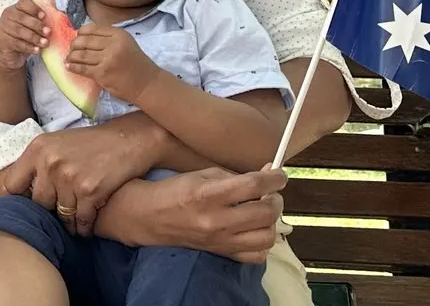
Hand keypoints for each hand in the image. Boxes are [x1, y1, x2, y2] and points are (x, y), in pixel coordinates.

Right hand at [0, 0, 47, 71]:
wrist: (10, 55)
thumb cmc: (23, 38)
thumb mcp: (31, 27)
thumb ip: (41, 19)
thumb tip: (57, 14)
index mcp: (15, 8)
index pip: (23, 3)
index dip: (34, 8)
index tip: (44, 16)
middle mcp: (7, 16)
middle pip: (22, 17)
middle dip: (37, 25)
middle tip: (48, 32)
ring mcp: (3, 29)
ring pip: (20, 31)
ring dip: (34, 37)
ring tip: (45, 42)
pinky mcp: (2, 41)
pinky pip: (17, 43)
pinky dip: (29, 47)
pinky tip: (37, 49)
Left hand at [1, 121, 155, 235]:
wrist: (128, 140)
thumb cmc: (91, 143)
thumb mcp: (58, 143)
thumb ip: (38, 163)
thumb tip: (16, 190)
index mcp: (38, 148)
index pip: (11, 184)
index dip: (20, 197)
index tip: (30, 202)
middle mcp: (50, 162)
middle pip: (37, 203)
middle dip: (47, 210)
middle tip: (56, 213)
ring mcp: (69, 177)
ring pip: (59, 215)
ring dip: (67, 223)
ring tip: (72, 224)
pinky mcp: (90, 191)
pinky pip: (80, 221)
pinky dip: (83, 227)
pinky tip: (86, 226)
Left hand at [66, 24, 159, 103]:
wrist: (146, 83)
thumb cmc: (135, 63)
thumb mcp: (126, 42)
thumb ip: (108, 37)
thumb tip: (83, 34)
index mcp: (118, 34)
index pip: (92, 29)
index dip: (80, 33)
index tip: (77, 37)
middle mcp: (112, 45)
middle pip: (84, 41)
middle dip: (74, 45)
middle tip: (71, 49)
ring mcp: (107, 59)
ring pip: (81, 54)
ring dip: (71, 56)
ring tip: (68, 58)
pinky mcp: (102, 74)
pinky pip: (82, 68)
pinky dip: (73, 67)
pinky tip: (69, 66)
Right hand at [122, 167, 285, 262]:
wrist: (151, 216)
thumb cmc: (176, 190)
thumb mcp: (203, 174)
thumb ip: (236, 175)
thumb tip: (267, 175)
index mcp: (209, 194)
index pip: (254, 185)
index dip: (274, 178)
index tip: (279, 175)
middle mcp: (216, 220)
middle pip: (266, 212)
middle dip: (276, 198)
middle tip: (271, 192)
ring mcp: (220, 240)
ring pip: (267, 236)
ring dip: (272, 221)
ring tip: (264, 210)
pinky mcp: (221, 253)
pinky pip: (256, 255)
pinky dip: (262, 242)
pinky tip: (255, 229)